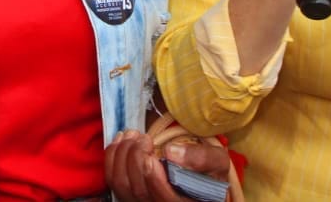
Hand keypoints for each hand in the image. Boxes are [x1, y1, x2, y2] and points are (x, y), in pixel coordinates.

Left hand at [105, 130, 232, 201]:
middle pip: (138, 190)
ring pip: (121, 184)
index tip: (151, 155)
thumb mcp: (217, 163)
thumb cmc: (209, 172)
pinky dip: (112, 156)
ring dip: (122, 154)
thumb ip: (202, 158)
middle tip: (144, 138)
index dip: (153, 178)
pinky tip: (122, 140)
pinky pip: (112, 179)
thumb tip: (171, 152)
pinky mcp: (129, 194)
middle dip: (135, 158)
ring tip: (134, 135)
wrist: (198, 181)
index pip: (163, 199)